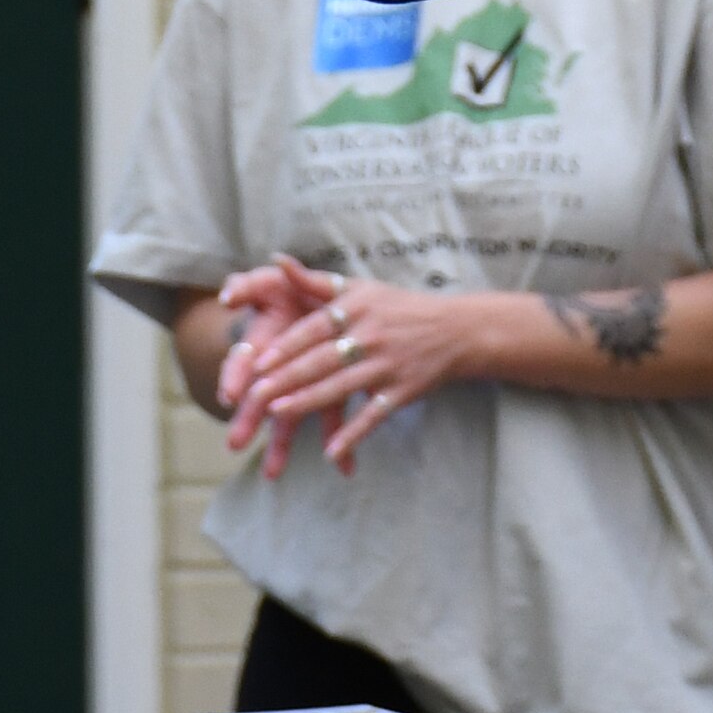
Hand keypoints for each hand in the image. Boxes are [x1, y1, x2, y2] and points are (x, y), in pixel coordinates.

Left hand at [215, 263, 495, 475]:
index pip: (313, 329)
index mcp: (357, 308)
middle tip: (255, 395)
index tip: (257, 363)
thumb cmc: (400, 307)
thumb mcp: (360, 287)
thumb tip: (276, 260)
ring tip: (279, 414)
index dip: (285, 347)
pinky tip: (331, 452)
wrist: (457, 329)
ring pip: (341, 387)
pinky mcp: (403, 391)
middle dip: (287, 378)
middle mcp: (370, 335)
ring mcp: (387, 365)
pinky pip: (374, 416)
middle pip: (321, 360)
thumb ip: (315, 281)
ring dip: (309, 401)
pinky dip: (353, 434)